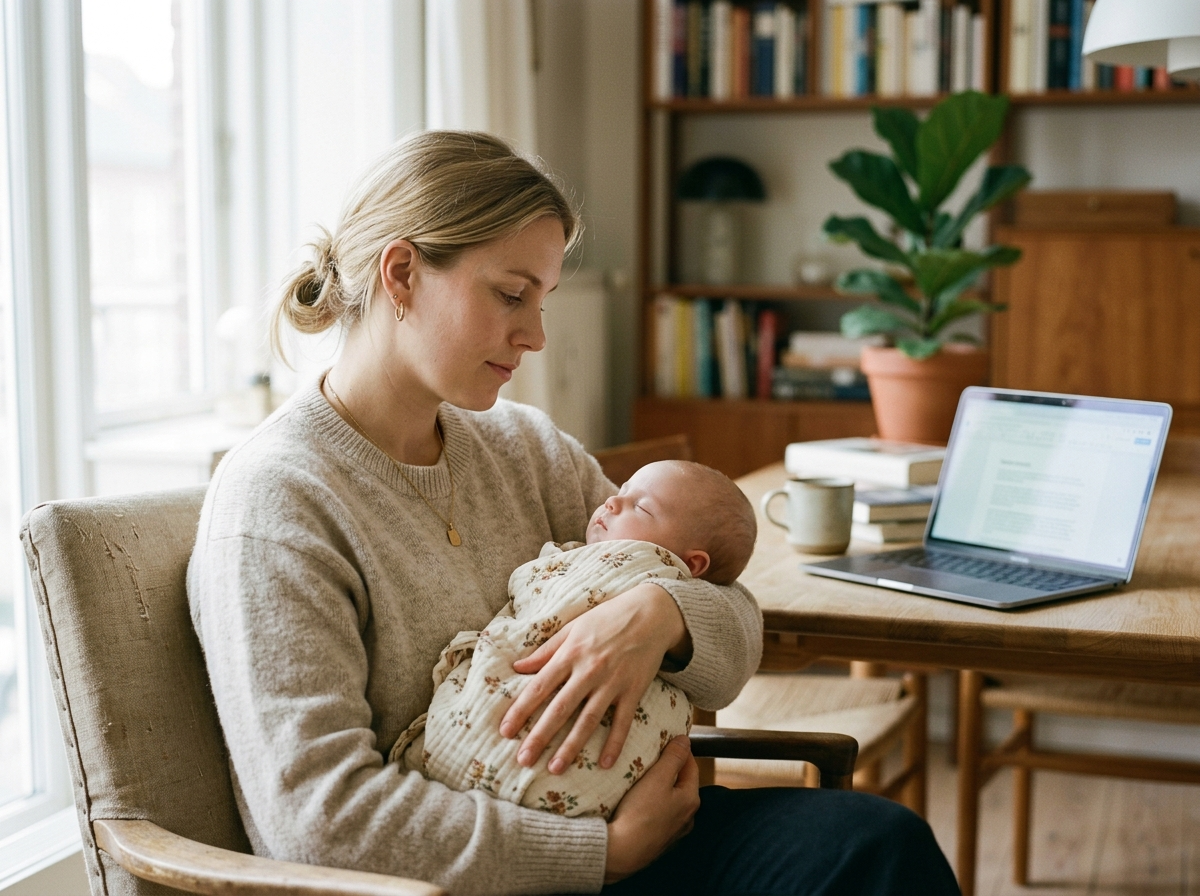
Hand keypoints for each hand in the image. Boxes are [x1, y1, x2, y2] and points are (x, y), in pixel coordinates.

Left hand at [500, 582, 686, 772]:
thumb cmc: (607, 618)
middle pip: (560, 708)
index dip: (521, 710)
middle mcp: (589, 671)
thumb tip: (518, 667)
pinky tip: (604, 764)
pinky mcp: (633, 691)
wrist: (651, 613)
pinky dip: (614, 743)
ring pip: (588, 720)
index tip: (505, 731)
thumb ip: (546, 650)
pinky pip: (622, 722)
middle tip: (523, 760)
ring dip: (571, 746)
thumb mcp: (572, 628)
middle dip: (540, 736)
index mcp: (570, 654)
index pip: (540, 686)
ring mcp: (612, 683)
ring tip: (555, 769)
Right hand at [604, 736, 700, 883]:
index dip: (679, 750)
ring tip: (642, 778)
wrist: (621, 852)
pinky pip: (658, 815)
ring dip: (659, 788)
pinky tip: (637, 802)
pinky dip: (651, 805)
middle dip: (669, 769)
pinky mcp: (657, 840)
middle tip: (651, 756)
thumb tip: (685, 740)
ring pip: (669, 800)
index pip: (691, 766)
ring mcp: (673, 831)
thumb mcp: (658, 778)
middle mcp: (687, 817)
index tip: (666, 740)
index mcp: (691, 799)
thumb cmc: (640, 813)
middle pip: (681, 783)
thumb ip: (673, 757)